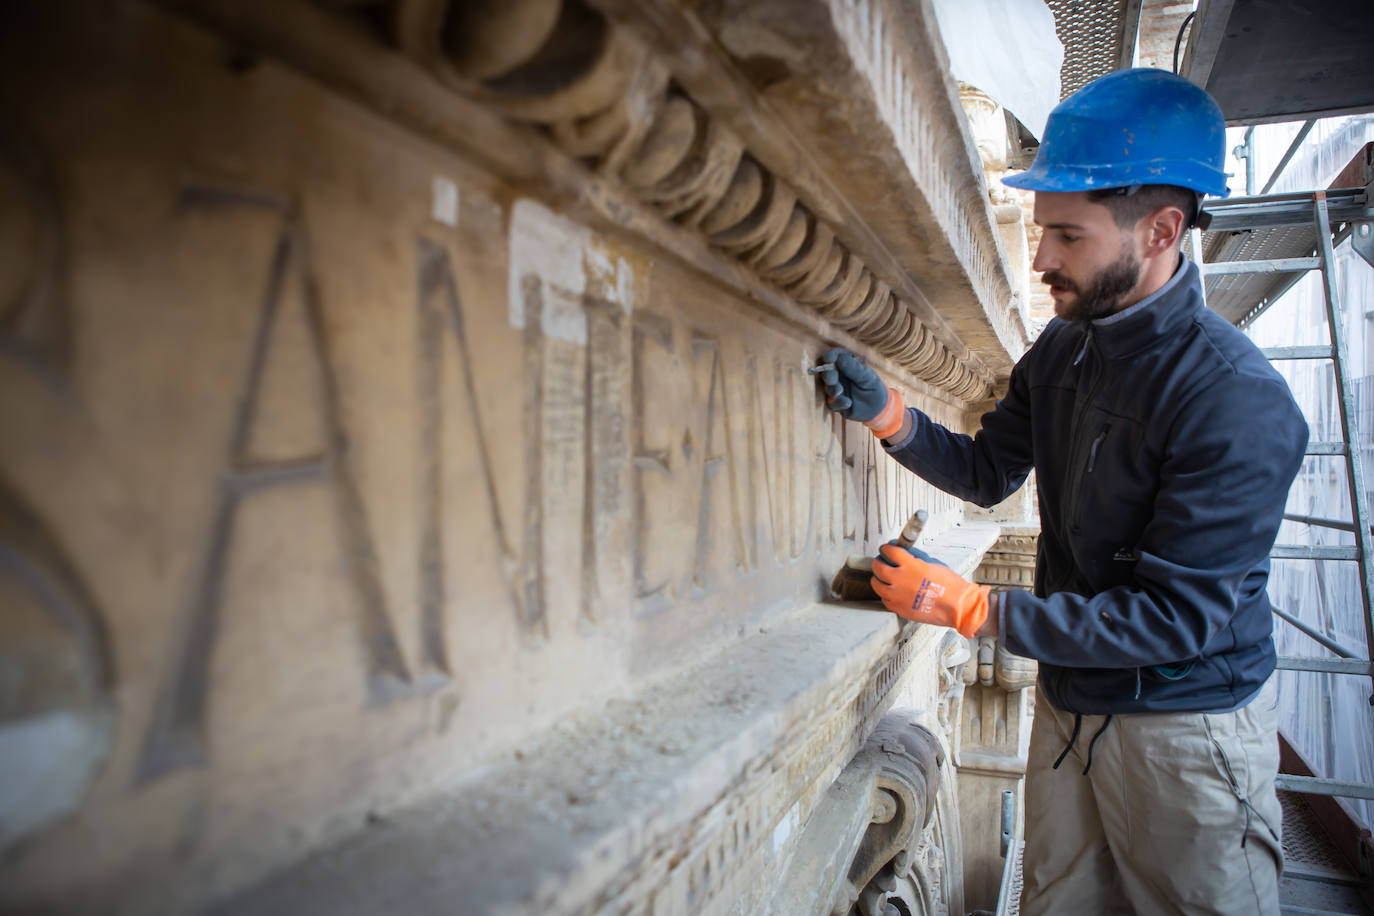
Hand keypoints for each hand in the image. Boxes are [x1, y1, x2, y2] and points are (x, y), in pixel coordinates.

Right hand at [815, 347, 904, 437]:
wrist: (878, 408)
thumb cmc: (874, 388)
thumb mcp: (868, 377)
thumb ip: (855, 369)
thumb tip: (840, 358)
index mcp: (847, 364)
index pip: (835, 356)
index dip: (830, 356)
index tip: (829, 360)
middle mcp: (839, 375)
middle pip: (827, 372)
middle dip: (828, 375)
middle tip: (832, 380)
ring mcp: (835, 389)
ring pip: (827, 388)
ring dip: (833, 390)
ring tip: (840, 391)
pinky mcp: (835, 402)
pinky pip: (831, 402)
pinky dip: (838, 403)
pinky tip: (848, 403)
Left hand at [870, 544, 990, 636]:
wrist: (957, 606)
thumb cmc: (950, 585)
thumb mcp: (932, 564)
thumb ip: (914, 559)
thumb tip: (903, 553)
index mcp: (910, 565)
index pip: (889, 551)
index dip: (886, 548)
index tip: (886, 549)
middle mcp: (900, 579)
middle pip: (878, 567)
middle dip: (878, 562)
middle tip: (881, 562)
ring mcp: (897, 596)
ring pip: (876, 584)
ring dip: (879, 579)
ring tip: (884, 578)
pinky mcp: (899, 609)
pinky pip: (885, 600)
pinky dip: (886, 595)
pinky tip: (893, 593)